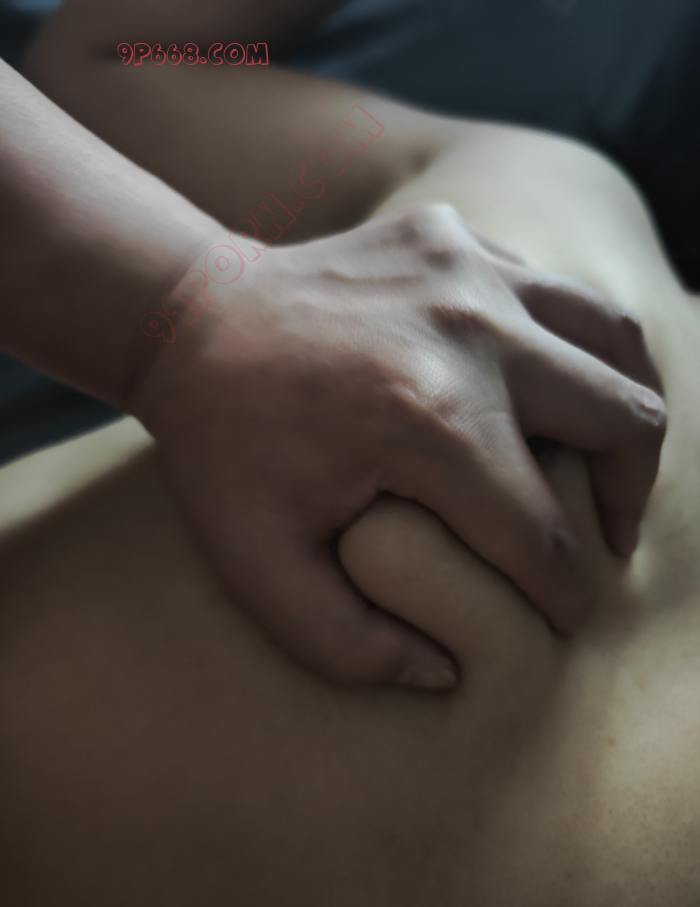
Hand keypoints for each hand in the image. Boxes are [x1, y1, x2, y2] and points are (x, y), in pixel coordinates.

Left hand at [130, 204, 665, 690]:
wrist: (188, 324)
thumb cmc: (221, 450)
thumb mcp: (257, 569)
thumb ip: (350, 648)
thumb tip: (449, 671)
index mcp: (425, 422)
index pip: (539, 535)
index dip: (564, 596)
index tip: (563, 618)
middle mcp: (468, 332)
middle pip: (622, 424)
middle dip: (625, 502)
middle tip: (604, 541)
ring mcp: (466, 268)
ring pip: (616, 340)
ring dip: (627, 413)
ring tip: (609, 463)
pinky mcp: (456, 235)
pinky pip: (556, 297)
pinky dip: (570, 350)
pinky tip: (543, 390)